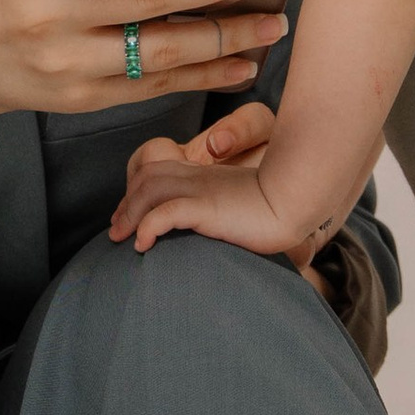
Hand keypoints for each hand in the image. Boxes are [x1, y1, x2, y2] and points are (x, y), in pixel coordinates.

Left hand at [112, 141, 313, 259]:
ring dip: (130, 215)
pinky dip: (148, 226)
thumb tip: (209, 229)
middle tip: (116, 232)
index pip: (159, 169)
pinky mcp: (207, 206)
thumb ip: (222, 208)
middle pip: (148, 178)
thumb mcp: (242, 204)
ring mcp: (203, 188)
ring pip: (150, 191)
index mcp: (207, 174)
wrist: (299, 200)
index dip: (137, 190)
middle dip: (126, 203)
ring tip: (123, 240)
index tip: (128, 217)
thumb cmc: (277, 208)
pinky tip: (143, 244)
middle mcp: (200, 176)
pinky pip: (166, 212)